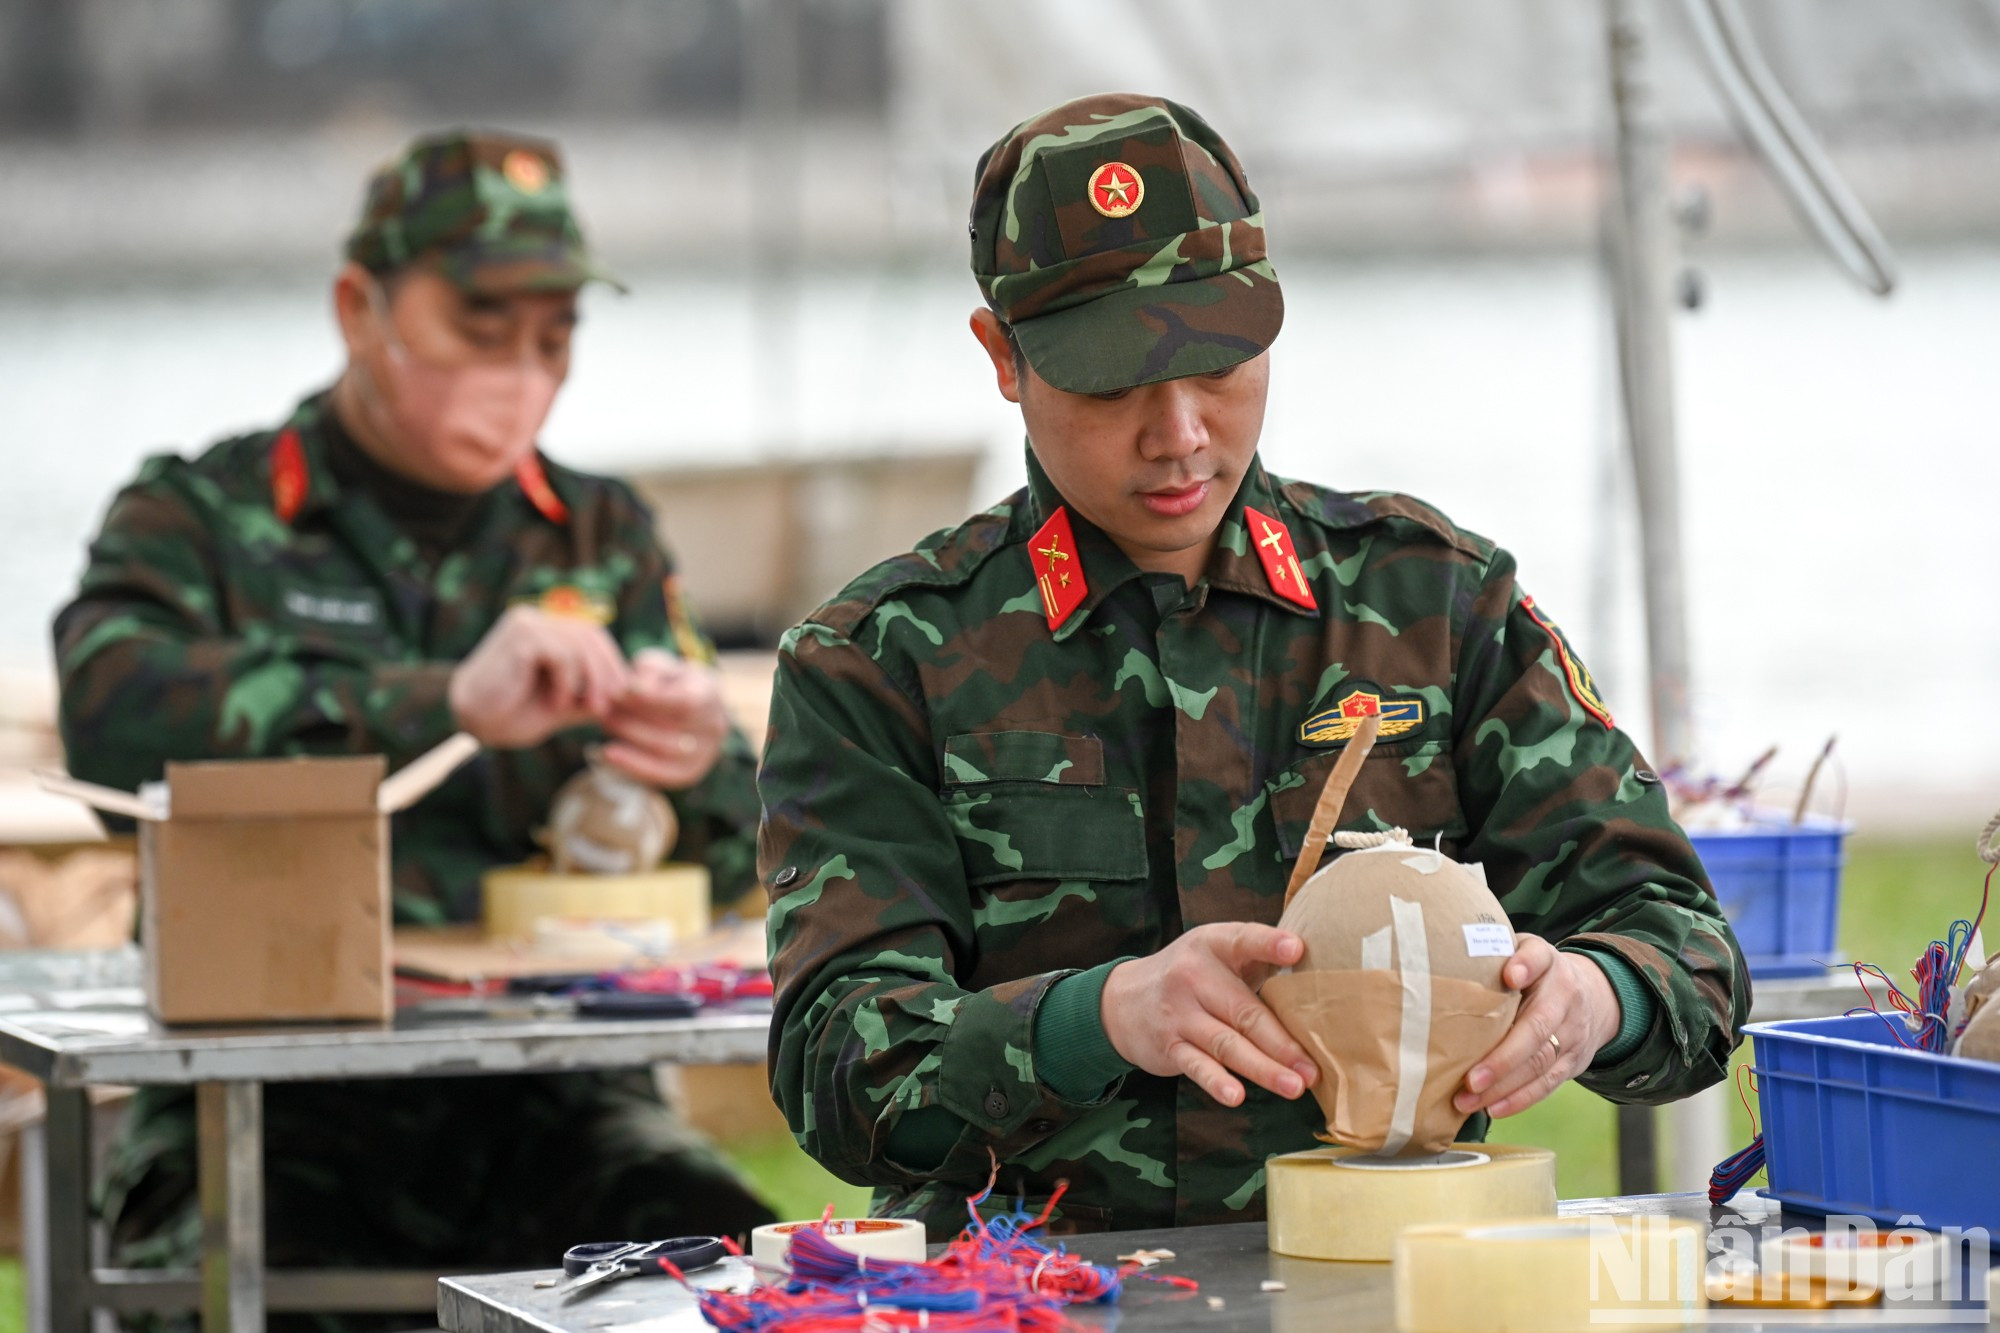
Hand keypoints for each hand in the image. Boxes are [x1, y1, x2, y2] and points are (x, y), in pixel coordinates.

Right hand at [449, 606, 627, 747]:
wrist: (474, 722)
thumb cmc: (514, 712)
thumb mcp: (565, 702)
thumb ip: (591, 693)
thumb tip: (631, 693)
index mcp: (545, 627)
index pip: (591, 633)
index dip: (612, 661)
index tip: (624, 691)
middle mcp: (536, 617)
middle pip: (590, 634)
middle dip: (606, 671)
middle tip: (610, 703)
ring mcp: (527, 621)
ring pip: (579, 644)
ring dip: (589, 680)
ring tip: (581, 707)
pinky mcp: (520, 634)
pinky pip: (562, 653)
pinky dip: (567, 681)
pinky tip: (557, 702)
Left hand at [599, 648, 727, 789]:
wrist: (685, 705)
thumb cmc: (666, 681)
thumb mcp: (658, 665)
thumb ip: (648, 671)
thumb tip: (634, 691)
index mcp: (710, 693)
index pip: (686, 702)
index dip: (652, 700)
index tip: (621, 692)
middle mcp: (715, 725)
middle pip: (673, 728)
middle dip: (633, 718)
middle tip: (605, 709)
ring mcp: (707, 752)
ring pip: (666, 751)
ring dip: (630, 738)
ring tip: (606, 724)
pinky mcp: (691, 772)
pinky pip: (662, 774)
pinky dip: (632, 765)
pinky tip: (609, 753)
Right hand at [1099, 923, 1319, 1108]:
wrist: (1123, 1000)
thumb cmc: (1190, 975)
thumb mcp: (1215, 952)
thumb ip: (1258, 958)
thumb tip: (1318, 973)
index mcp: (1213, 946)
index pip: (1243, 940)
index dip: (1269, 944)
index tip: (1296, 949)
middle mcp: (1194, 977)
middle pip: (1244, 1011)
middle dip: (1281, 1042)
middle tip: (1313, 1068)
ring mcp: (1180, 1013)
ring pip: (1227, 1044)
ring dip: (1262, 1068)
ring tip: (1293, 1086)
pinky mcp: (1169, 1045)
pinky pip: (1196, 1065)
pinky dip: (1216, 1082)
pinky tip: (1236, 1096)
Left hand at [1453, 936, 1622, 1118]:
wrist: (1592, 995)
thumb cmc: (1534, 972)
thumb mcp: (1520, 950)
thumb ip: (1491, 952)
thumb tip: (1443, 959)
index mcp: (1546, 961)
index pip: (1538, 957)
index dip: (1525, 965)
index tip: (1510, 976)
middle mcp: (1564, 996)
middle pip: (1537, 1028)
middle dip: (1504, 1058)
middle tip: (1470, 1079)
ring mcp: (1572, 1031)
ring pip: (1540, 1062)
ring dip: (1504, 1087)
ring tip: (1468, 1100)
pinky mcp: (1573, 1060)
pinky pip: (1548, 1083)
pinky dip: (1520, 1099)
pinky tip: (1493, 1108)